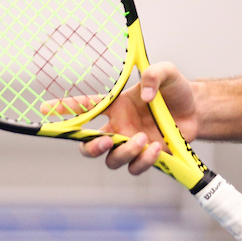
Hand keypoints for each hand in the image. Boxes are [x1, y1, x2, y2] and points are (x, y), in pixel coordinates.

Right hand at [75, 62, 198, 173]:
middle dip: (90, 147)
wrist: (197, 110)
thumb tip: (145, 95)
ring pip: (112, 160)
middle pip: (88, 145)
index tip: (45, 109)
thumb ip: (154, 74)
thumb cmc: (175, 90)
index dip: (63, 108)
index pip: (85, 107)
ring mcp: (131, 143)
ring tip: (143, 139)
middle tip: (105, 141)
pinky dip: (144, 160)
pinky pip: (135, 167)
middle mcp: (119, 127)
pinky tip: (157, 147)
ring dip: (124, 152)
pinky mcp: (146, 156)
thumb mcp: (167, 73)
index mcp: (116, 105)